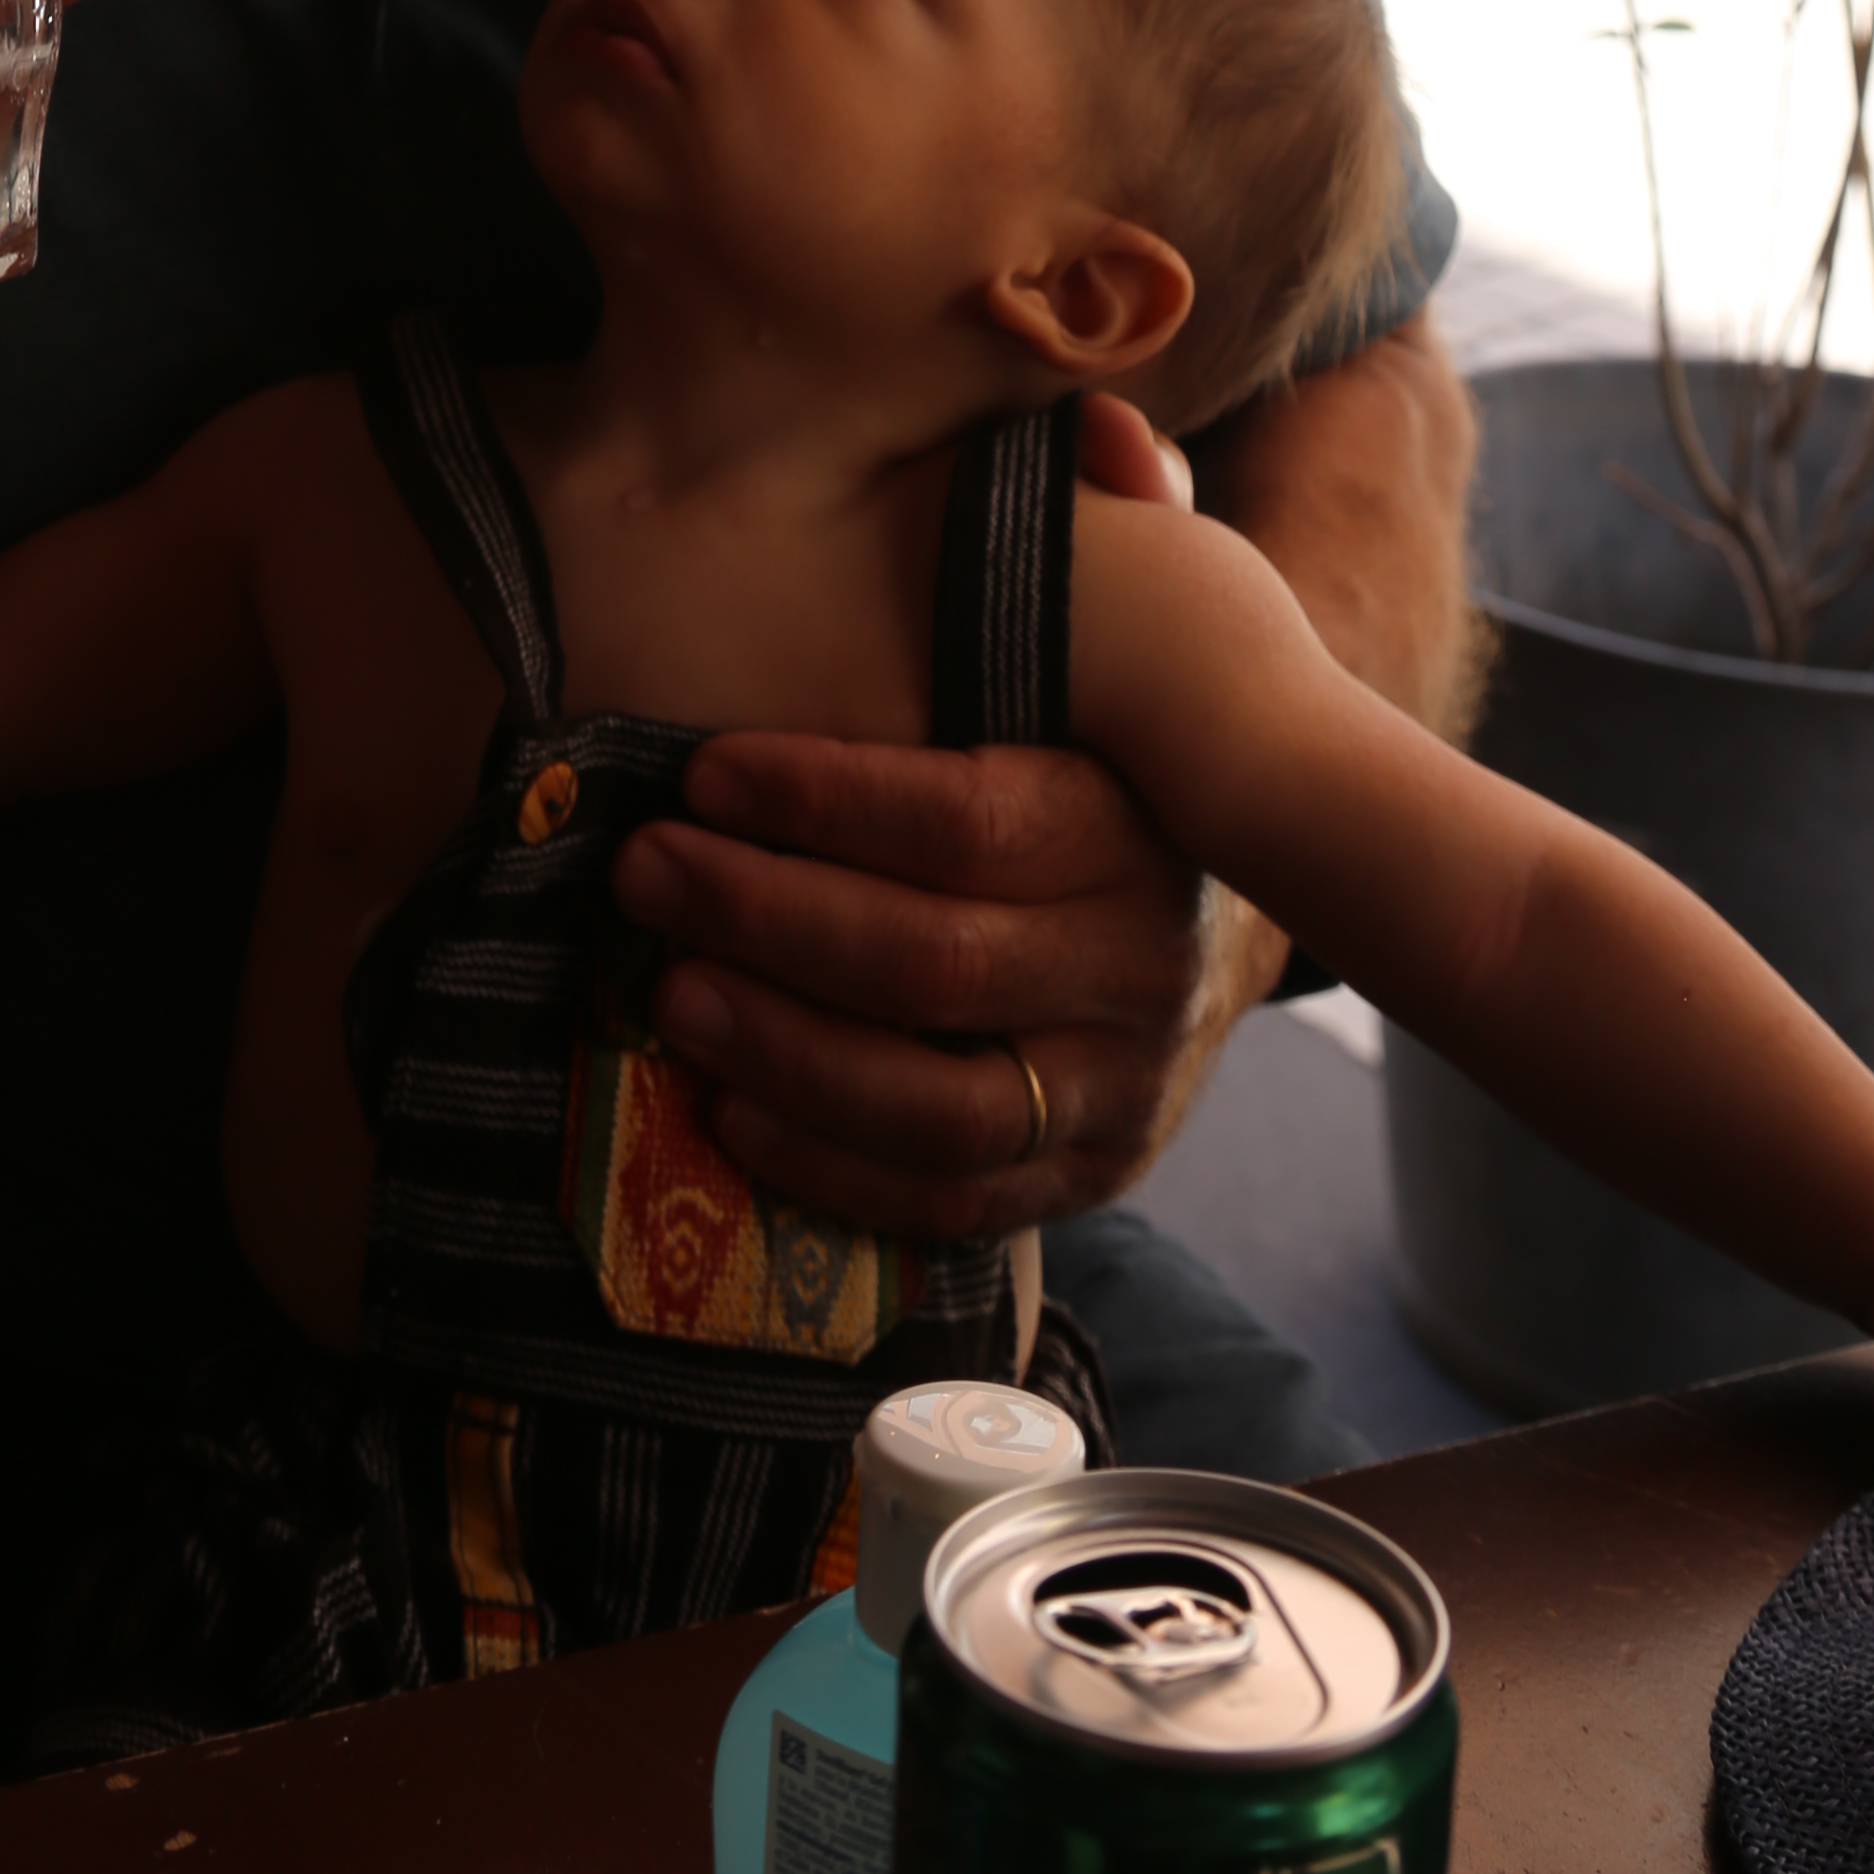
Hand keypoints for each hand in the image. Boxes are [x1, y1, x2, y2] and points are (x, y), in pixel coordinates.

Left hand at [612, 729, 1251, 1243]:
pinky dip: (829, 1166)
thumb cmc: (1088, 791)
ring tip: (674, 998)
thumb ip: (943, 703)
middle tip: (648, 874)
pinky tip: (730, 1114)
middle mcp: (1139, 968)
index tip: (704, 776)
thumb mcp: (1054, 724)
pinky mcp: (1092, 1177)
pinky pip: (951, 1202)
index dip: (822, 800)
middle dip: (766, 919)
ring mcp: (1122, 1091)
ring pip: (941, 1108)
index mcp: (1126, 832)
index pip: (964, 823)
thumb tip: (759, 670)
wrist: (1225, 917)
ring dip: (784, 1054)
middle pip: (935, 964)